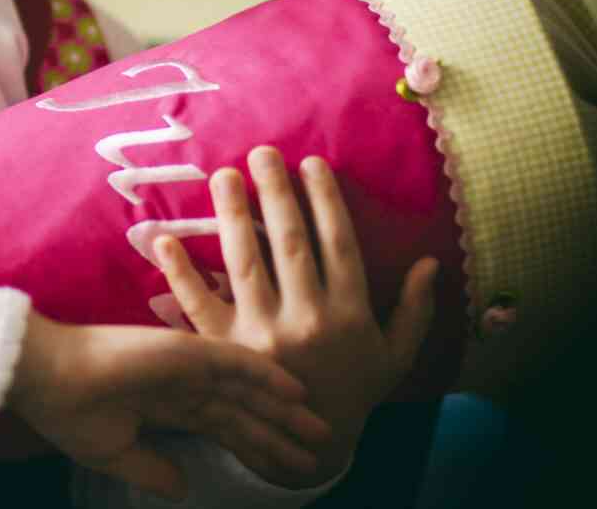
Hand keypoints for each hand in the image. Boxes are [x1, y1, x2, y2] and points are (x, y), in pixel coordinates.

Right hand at [7, 310, 330, 501]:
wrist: (45, 380)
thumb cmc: (70, 413)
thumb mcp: (115, 454)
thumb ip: (152, 469)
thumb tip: (184, 488)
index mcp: (166, 406)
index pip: (224, 427)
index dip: (257, 445)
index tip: (289, 464)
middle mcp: (183, 384)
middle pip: (245, 411)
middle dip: (282, 430)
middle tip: (323, 446)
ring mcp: (186, 367)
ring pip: (248, 390)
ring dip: (285, 408)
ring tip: (321, 427)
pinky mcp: (184, 352)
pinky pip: (235, 364)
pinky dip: (266, 375)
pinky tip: (295, 390)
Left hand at [154, 146, 437, 487]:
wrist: (313, 444)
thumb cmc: (355, 389)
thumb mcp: (396, 355)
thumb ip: (414, 309)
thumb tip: (431, 262)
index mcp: (349, 314)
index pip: (338, 244)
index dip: (326, 201)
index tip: (312, 164)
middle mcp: (305, 319)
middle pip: (288, 243)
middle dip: (275, 193)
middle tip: (262, 153)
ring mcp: (262, 333)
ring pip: (244, 263)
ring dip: (231, 215)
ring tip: (223, 175)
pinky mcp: (224, 349)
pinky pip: (198, 305)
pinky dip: (180, 272)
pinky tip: (165, 238)